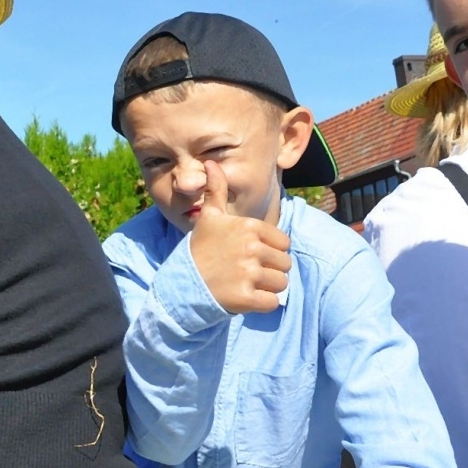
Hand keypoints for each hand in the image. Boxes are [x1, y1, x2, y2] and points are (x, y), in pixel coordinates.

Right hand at [187, 160, 290, 313]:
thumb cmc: (201, 249)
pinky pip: (272, 302)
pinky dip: (262, 304)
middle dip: (269, 271)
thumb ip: (217, 190)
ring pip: (281, 284)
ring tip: (244, 284)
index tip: (246, 255)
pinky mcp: (247, 298)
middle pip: (285, 264)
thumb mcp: (209, 218)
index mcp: (249, 227)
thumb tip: (211, 163)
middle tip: (244, 272)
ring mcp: (249, 273)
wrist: (182, 284)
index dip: (269, 251)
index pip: (283, 243)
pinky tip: (244, 298)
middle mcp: (251, 248)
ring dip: (266, 288)